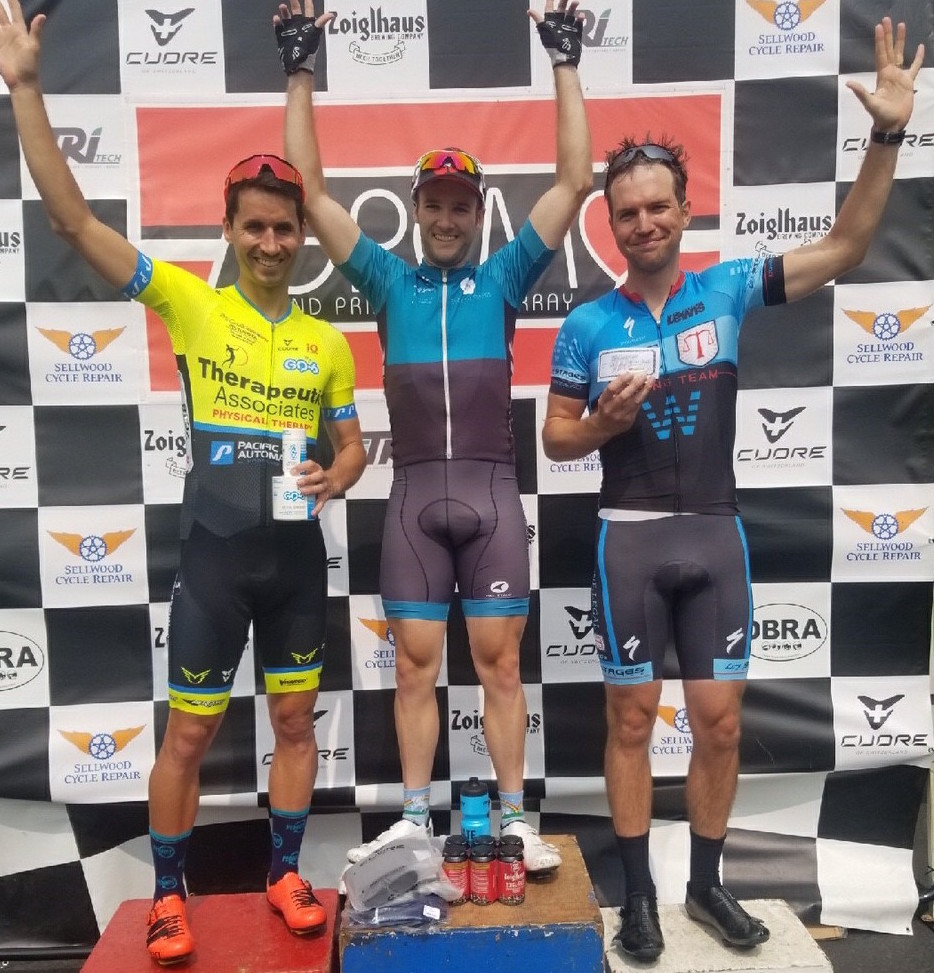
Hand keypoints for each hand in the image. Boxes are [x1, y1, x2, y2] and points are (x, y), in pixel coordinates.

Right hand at [0, 0, 43, 90]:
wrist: (22, 82)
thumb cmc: (30, 66)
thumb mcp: (34, 47)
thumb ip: (36, 31)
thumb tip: (42, 16)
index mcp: (20, 31)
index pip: (15, 11)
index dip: (12, 1)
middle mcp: (9, 31)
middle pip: (1, 12)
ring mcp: (1, 38)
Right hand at [273, 1, 333, 75]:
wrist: (298, 64)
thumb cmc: (308, 51)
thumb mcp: (315, 34)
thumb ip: (321, 23)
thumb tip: (330, 15)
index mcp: (308, 26)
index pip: (309, 11)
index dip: (308, 3)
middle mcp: (299, 27)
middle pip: (296, 11)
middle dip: (294, 3)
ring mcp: (290, 32)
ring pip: (286, 17)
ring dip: (284, 11)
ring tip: (282, 6)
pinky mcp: (282, 37)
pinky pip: (278, 27)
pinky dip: (277, 22)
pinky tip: (276, 18)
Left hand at [291, 458, 334, 516]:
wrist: (335, 481)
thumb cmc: (318, 478)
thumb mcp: (312, 472)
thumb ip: (301, 475)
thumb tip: (286, 478)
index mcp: (316, 469)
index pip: (310, 465)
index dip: (301, 467)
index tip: (292, 471)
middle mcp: (322, 476)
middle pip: (317, 476)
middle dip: (308, 479)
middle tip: (298, 483)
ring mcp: (325, 486)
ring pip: (320, 487)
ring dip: (311, 490)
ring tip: (302, 492)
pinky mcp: (326, 496)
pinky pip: (322, 502)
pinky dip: (317, 508)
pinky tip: (312, 512)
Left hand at [529, 0, 583, 68]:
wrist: (564, 58)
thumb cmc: (553, 46)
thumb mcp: (545, 31)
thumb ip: (539, 20)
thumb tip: (529, 11)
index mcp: (550, 23)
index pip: (549, 9)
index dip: (550, 1)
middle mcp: (559, 24)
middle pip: (561, 8)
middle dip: (564, 1)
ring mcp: (568, 27)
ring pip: (571, 13)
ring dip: (573, 7)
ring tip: (576, 2)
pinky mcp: (575, 32)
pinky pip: (579, 22)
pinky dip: (580, 18)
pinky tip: (581, 15)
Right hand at [592, 371, 655, 437]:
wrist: (603, 427)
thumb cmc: (604, 408)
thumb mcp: (604, 398)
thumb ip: (614, 389)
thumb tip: (630, 376)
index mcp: (603, 402)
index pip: (611, 390)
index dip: (620, 381)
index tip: (629, 373)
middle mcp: (611, 409)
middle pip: (624, 396)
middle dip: (635, 384)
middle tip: (643, 375)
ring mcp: (621, 416)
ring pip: (635, 402)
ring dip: (644, 390)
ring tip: (651, 380)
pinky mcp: (629, 420)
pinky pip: (638, 406)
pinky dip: (643, 397)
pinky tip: (647, 389)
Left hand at [846, 17, 923, 133]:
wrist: (892, 125)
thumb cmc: (881, 115)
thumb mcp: (870, 103)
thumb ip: (861, 92)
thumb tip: (848, 83)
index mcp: (882, 75)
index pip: (881, 54)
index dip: (880, 41)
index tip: (879, 27)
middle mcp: (890, 73)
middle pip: (889, 50)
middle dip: (888, 35)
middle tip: (887, 20)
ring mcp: (899, 77)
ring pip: (901, 54)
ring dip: (900, 41)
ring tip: (902, 26)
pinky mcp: (908, 82)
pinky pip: (914, 67)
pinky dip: (918, 57)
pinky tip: (920, 47)